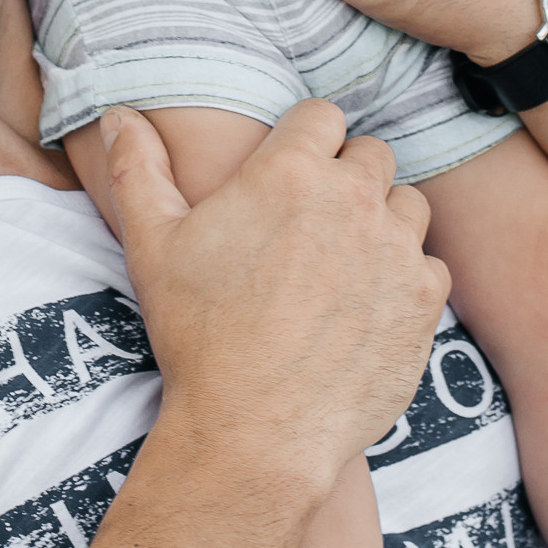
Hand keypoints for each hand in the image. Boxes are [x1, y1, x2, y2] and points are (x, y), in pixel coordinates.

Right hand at [98, 101, 447, 494]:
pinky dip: (405, 279)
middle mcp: (354, 199)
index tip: (289, 174)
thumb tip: (118, 115)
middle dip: (344, 178)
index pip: (322, 115)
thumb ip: (137, 168)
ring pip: (406, 206)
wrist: (256, 433)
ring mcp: (397, 249)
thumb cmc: (199, 336)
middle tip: (309, 226)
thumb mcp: (152, 245)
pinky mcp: (423, 300)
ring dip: (381, 222)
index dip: (304, 139)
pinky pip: (429, 266)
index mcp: (290, 171)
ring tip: (340, 266)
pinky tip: (365, 307)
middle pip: (370, 155)